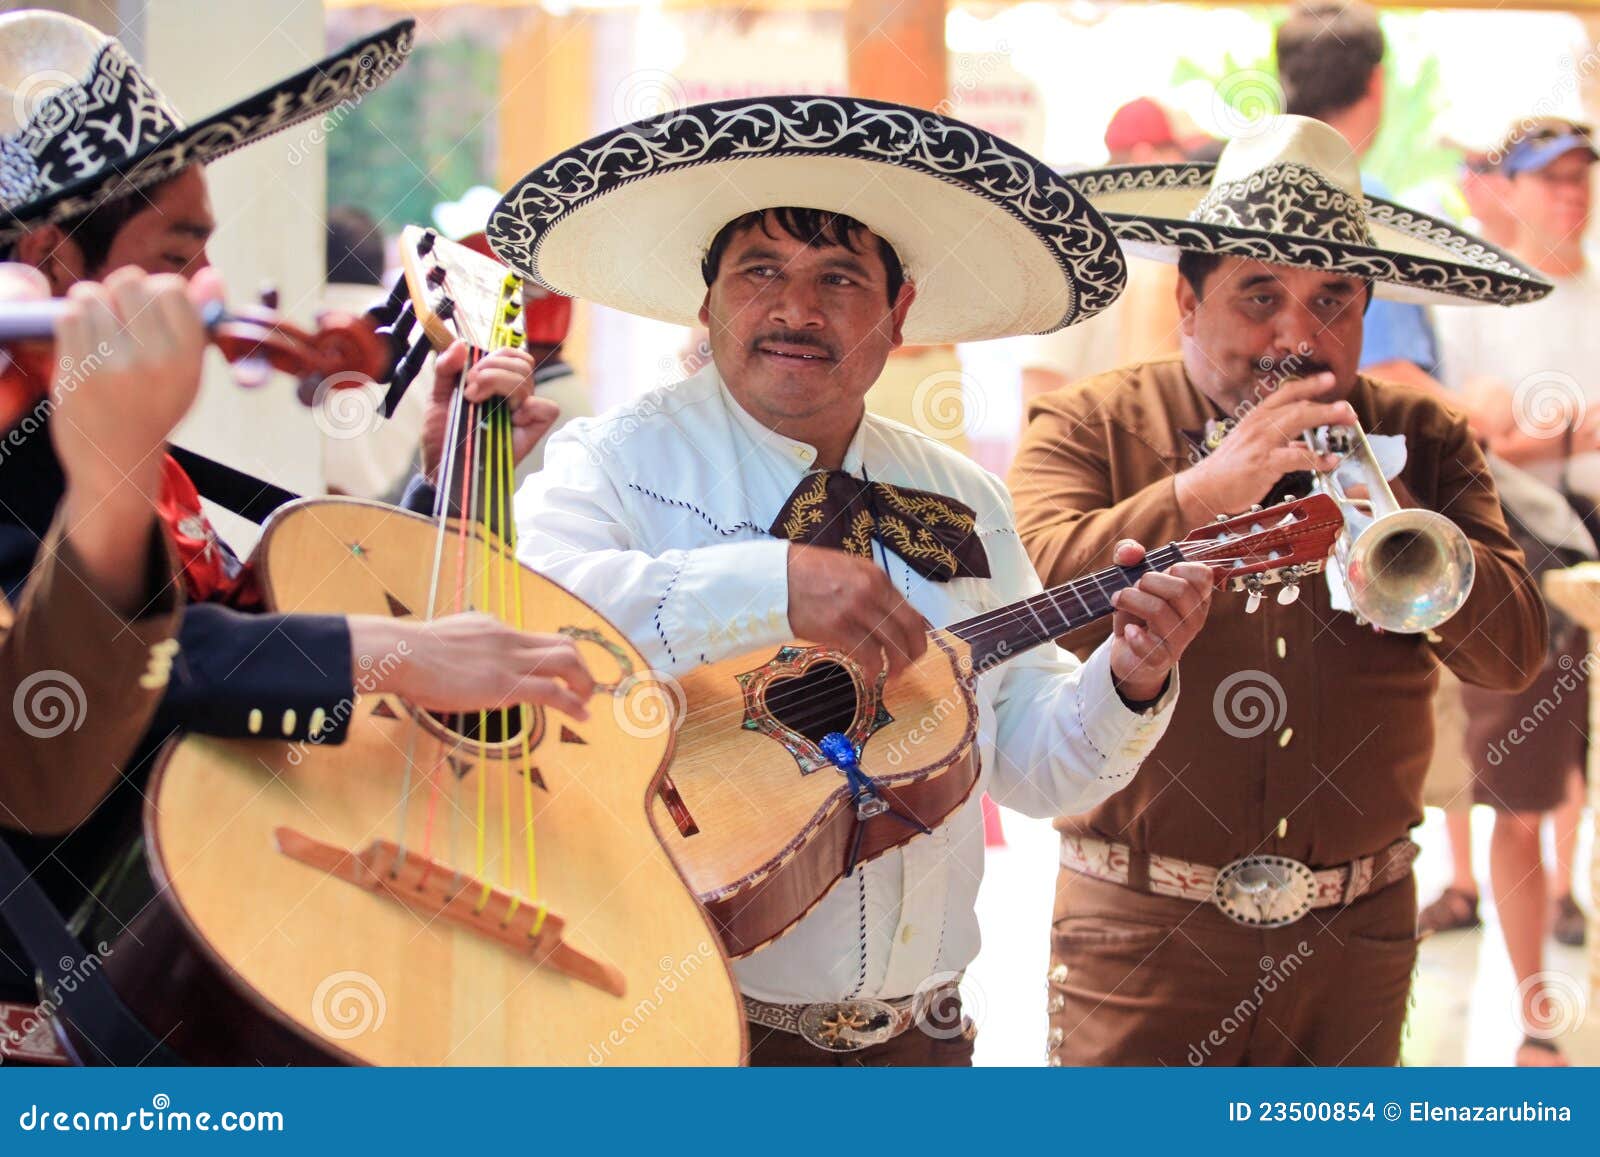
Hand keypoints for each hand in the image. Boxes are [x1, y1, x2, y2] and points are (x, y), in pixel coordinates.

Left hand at [50, 265, 221, 500]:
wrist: (116, 459)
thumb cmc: (154, 406)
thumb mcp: (188, 370)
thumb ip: (197, 321)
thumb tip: (212, 276)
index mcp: (189, 358)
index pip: (171, 287)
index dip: (157, 290)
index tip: (152, 310)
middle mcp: (155, 359)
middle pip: (128, 281)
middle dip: (120, 292)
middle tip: (121, 317)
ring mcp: (113, 364)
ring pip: (92, 293)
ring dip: (91, 304)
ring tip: (99, 329)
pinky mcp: (77, 369)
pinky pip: (68, 315)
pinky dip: (72, 320)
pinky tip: (82, 340)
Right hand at [349, 612, 595, 720]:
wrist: (398, 653)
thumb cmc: (407, 654)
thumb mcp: (444, 642)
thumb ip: (463, 650)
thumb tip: (463, 665)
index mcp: (492, 627)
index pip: (535, 638)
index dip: (554, 657)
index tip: (560, 675)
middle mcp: (508, 638)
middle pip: (563, 644)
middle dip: (581, 668)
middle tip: (582, 690)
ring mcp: (508, 659)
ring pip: (567, 662)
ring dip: (584, 684)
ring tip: (586, 704)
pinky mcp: (504, 684)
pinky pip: (551, 691)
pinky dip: (573, 704)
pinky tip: (581, 716)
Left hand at [421, 340, 560, 481]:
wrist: (440, 467)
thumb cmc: (442, 437)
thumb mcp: (437, 397)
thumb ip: (446, 369)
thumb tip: (461, 344)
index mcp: (494, 384)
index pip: (511, 356)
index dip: (494, 357)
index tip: (468, 376)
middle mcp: (511, 397)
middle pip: (522, 364)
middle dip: (492, 371)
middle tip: (470, 392)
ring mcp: (522, 415)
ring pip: (528, 382)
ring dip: (500, 384)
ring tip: (477, 402)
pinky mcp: (531, 433)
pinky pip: (547, 409)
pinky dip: (529, 407)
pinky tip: (509, 419)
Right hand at [786, 543, 928, 683]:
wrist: (775, 576)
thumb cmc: (808, 573)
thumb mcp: (848, 570)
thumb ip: (870, 590)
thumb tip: (887, 616)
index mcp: (876, 576)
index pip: (910, 610)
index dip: (917, 635)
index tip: (913, 648)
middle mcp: (871, 591)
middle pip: (907, 628)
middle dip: (913, 652)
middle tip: (908, 668)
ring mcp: (855, 609)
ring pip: (891, 643)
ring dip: (896, 665)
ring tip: (891, 677)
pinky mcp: (837, 626)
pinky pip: (866, 653)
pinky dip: (872, 669)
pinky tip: (870, 677)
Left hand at [1107, 540, 1212, 702]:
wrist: (1129, 652)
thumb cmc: (1138, 611)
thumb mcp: (1133, 579)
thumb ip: (1129, 555)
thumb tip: (1131, 552)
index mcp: (1197, 596)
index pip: (1203, 575)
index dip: (1178, 567)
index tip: (1160, 572)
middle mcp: (1194, 618)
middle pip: (1180, 590)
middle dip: (1148, 581)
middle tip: (1133, 587)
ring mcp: (1179, 640)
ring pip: (1159, 611)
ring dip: (1131, 600)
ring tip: (1119, 601)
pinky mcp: (1160, 659)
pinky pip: (1149, 646)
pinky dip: (1134, 635)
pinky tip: (1129, 630)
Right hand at [1175, 373, 1354, 518]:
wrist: (1205, 488)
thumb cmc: (1227, 470)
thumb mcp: (1250, 444)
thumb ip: (1276, 439)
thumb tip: (1302, 441)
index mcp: (1255, 418)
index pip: (1285, 393)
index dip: (1309, 384)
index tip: (1329, 379)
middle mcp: (1259, 424)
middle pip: (1298, 405)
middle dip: (1327, 404)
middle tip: (1348, 408)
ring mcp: (1261, 442)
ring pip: (1299, 421)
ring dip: (1326, 417)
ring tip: (1347, 420)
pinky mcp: (1264, 463)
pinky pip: (1297, 456)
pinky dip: (1317, 458)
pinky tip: (1329, 461)